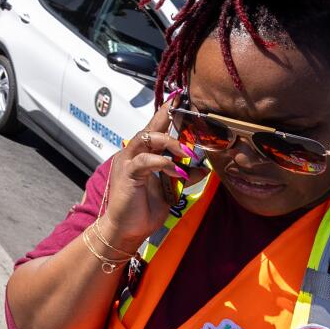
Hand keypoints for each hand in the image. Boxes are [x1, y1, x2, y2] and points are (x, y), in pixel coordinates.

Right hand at [99, 105, 193, 248]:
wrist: (126, 231)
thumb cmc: (143, 211)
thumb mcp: (171, 191)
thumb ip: (184, 176)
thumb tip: (203, 167)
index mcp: (142, 155)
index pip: (155, 128)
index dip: (166, 112)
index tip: (180, 97)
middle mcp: (133, 153)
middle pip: (150, 127)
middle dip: (167, 115)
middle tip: (184, 108)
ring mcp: (128, 161)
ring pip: (147, 138)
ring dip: (170, 143)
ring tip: (188, 154)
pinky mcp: (127, 172)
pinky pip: (146, 160)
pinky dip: (165, 163)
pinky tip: (178, 171)